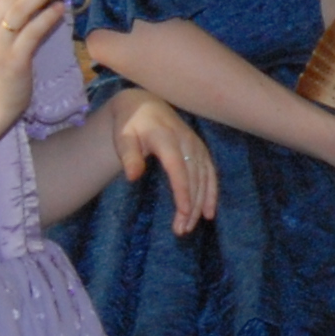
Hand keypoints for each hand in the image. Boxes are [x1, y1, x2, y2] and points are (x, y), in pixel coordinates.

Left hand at [106, 88, 216, 233]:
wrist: (144, 105)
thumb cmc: (130, 125)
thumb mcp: (123, 137)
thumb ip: (128, 156)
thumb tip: (132, 177)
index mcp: (165, 137)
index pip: (178, 167)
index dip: (183, 190)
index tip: (184, 212)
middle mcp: (186, 141)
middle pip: (193, 177)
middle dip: (191, 205)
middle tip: (181, 229)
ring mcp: (196, 145)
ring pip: (204, 178)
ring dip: (200, 204)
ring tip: (189, 226)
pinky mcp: (200, 150)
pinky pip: (210, 173)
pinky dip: (212, 193)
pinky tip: (209, 212)